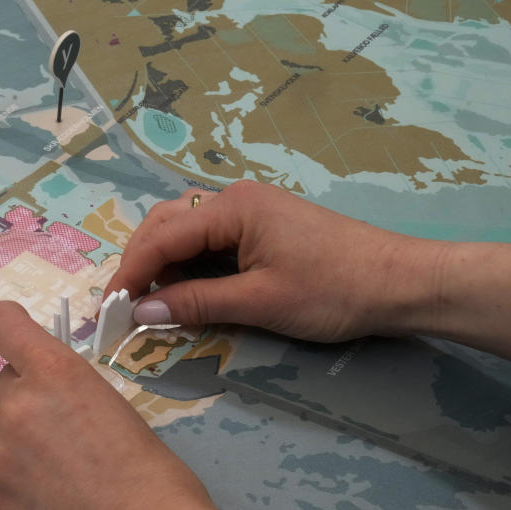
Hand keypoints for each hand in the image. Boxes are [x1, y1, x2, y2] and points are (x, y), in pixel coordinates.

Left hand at [0, 301, 247, 509]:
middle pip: (0, 379)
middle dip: (22, 391)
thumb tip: (48, 389)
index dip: (2, 324)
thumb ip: (68, 388)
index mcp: (56, 372)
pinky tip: (39, 486)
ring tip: (32, 447)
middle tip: (53, 417)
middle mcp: (18, 405)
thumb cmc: (152, 471)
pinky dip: (5, 467)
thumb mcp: (110, 403)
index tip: (9, 335)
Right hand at [105, 181, 445, 342]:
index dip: (131, 271)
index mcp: (231, 207)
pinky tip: (190, 288)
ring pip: (187, 229)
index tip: (110, 308)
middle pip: (168, 223)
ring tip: (155, 300)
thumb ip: (195, 303)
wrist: (399, 282)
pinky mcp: (265, 225)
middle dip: (142, 262)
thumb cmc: (332, 290)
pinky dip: (192, 263)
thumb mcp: (259, 302)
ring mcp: (251, 209)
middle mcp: (235, 198)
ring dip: (166, 262)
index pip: (162, 236)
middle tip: (127, 305)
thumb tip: (140, 311)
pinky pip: (212, 238)